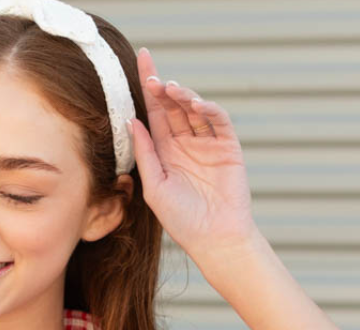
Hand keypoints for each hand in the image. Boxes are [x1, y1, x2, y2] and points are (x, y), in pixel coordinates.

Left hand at [131, 47, 259, 261]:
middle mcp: (186, 144)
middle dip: (163, 88)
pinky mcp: (227, 146)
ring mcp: (207, 144)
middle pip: (172, 106)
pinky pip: (218, 120)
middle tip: (152, 76)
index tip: (141, 61)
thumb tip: (131, 122)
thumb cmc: (182, 221)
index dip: (148, 88)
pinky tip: (195, 105)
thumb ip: (145, 155)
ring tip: (171, 89)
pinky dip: (208, 108)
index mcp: (166, 153)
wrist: (215, 239)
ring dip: (183, 96)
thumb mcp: (155, 188)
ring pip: (194, 109)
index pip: (155, 114)